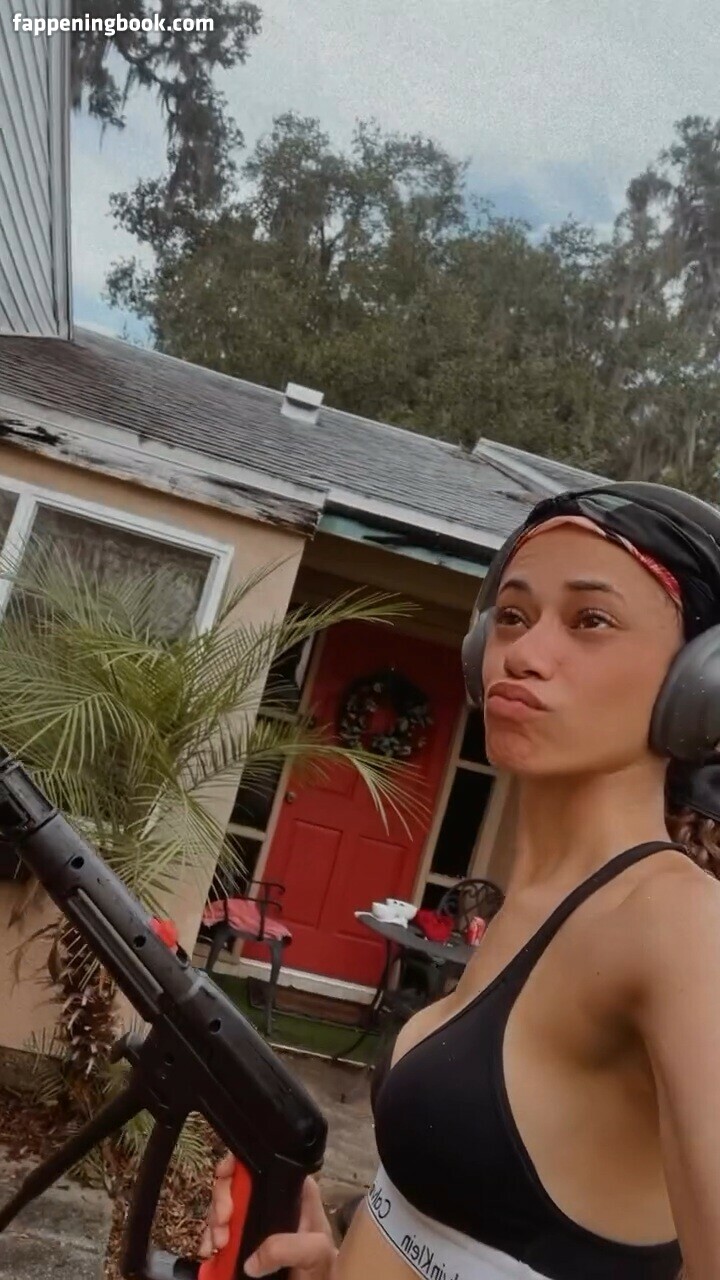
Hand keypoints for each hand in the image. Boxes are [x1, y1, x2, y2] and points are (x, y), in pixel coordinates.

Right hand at [200, 1153, 337, 1277]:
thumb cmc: (323, 1266)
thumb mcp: (315, 1250)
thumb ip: (290, 1247)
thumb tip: (251, 1261)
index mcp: (291, 1190)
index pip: (262, 1162)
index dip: (238, 1163)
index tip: (224, 1176)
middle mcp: (270, 1199)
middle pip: (235, 1182)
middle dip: (221, 1199)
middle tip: (222, 1222)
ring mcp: (254, 1219)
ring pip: (223, 1207)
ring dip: (213, 1223)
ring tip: (216, 1245)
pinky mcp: (243, 1240)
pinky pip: (219, 1232)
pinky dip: (209, 1239)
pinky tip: (209, 1251)